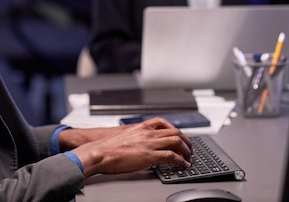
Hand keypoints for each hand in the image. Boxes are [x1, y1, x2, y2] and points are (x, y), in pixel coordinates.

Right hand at [67, 117, 191, 176]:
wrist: (100, 152)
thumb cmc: (107, 148)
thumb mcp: (123, 137)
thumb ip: (134, 138)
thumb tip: (139, 145)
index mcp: (140, 127)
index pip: (163, 123)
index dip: (174, 129)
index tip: (178, 136)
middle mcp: (147, 133)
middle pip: (174, 131)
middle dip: (185, 140)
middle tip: (189, 148)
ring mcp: (150, 143)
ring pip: (176, 141)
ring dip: (186, 150)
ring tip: (189, 157)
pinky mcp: (150, 156)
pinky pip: (172, 156)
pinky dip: (180, 160)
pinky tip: (182, 165)